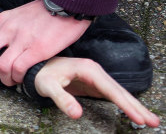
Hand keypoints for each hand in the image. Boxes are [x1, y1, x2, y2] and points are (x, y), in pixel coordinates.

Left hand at [0, 0, 90, 85]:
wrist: (66, 2)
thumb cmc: (45, 10)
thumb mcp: (18, 13)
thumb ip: (9, 26)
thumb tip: (4, 42)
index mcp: (1, 20)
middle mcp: (7, 29)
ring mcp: (21, 39)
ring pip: (1, 66)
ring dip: (5, 79)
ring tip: (12, 80)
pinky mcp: (37, 49)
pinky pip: (20, 69)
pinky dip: (19, 78)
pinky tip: (25, 77)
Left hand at [36, 57, 158, 126]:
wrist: (36, 67)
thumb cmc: (41, 75)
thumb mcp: (47, 86)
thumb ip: (61, 99)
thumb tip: (77, 114)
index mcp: (88, 69)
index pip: (111, 89)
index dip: (126, 104)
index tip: (139, 118)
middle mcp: (95, 71)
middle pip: (120, 91)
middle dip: (137, 107)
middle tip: (154, 123)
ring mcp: (96, 78)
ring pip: (119, 93)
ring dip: (134, 106)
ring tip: (151, 121)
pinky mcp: (94, 84)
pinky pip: (113, 95)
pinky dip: (125, 105)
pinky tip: (134, 113)